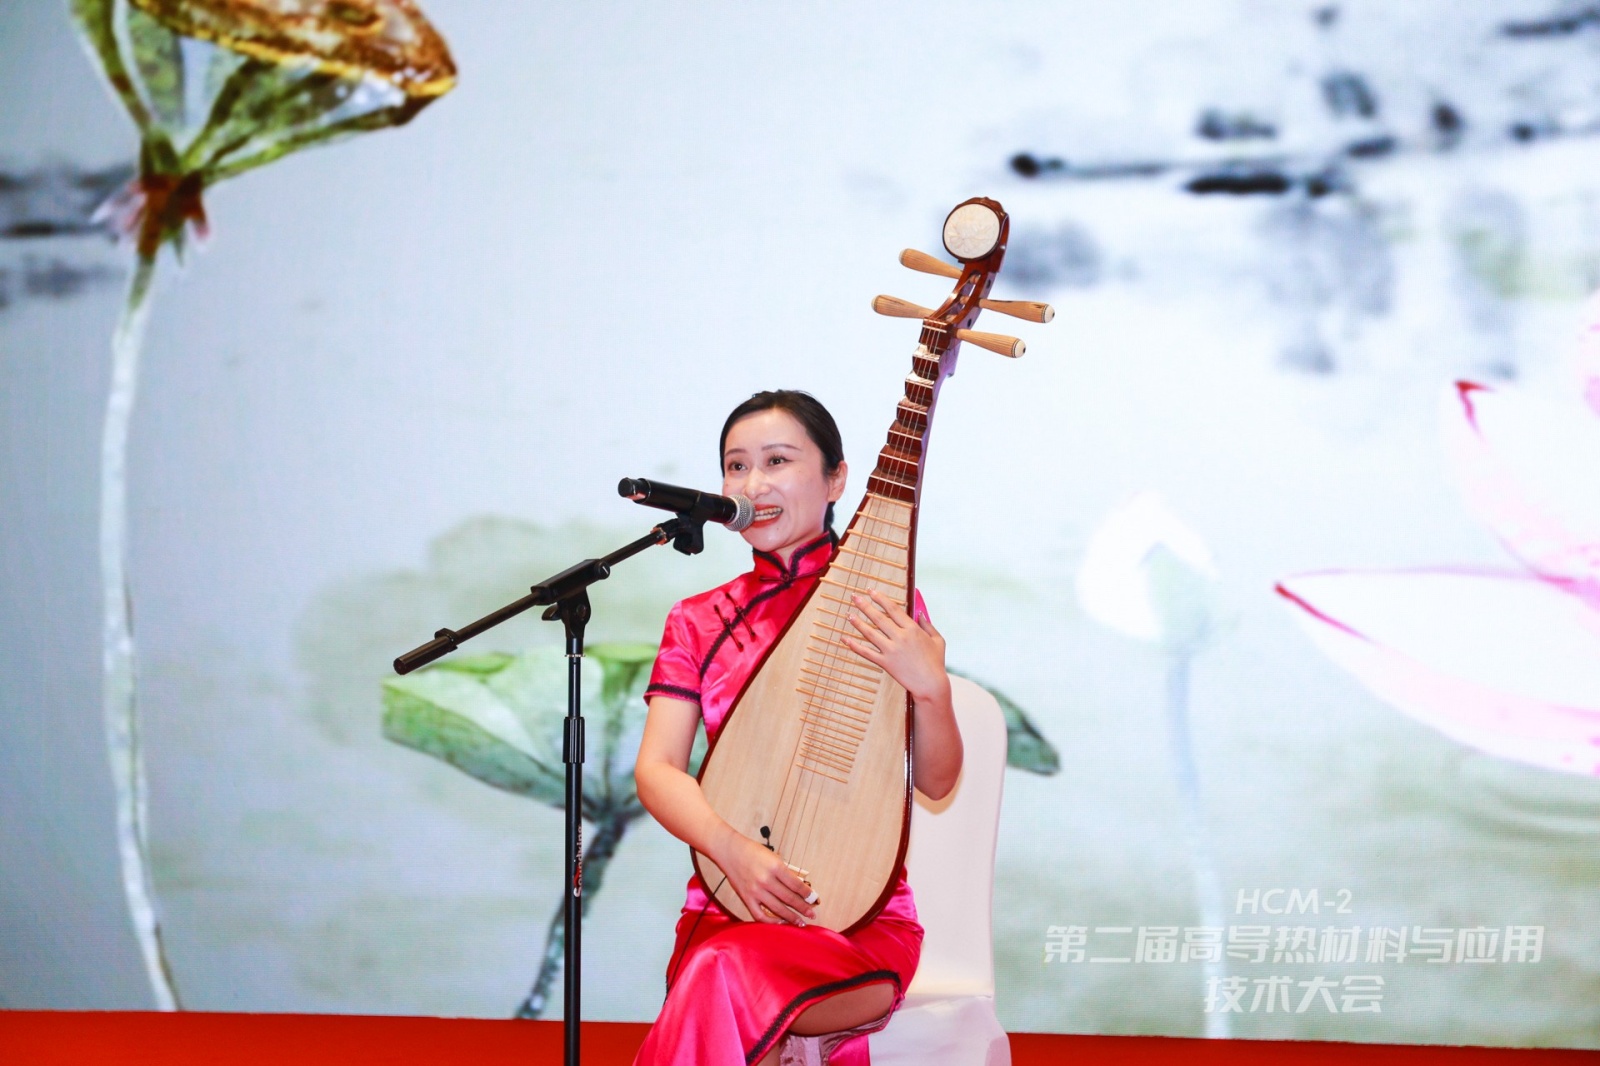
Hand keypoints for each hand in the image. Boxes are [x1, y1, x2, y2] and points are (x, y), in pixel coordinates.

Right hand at [713, 830, 816, 925]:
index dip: (808, 894)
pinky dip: (771, 922)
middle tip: (812, 914)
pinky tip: (780, 923)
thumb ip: (785, 872)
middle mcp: (766, 880)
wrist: (730, 851)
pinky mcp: (746, 898)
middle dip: (803, 908)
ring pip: (777, 909)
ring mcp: (755, 891)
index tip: (815, 899)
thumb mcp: (773, 857)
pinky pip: (760, 915)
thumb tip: (799, 887)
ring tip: (801, 922)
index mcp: (775, 867)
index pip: (796, 884)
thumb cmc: (752, 851)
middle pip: (789, 898)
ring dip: (791, 917)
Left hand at [841, 589, 950, 704]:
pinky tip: (845, 639)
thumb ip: (928, 625)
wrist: (930, 684)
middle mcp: (900, 638)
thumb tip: (919, 612)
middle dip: (865, 605)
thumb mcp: (937, 640)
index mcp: (913, 629)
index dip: (881, 598)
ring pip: (870, 633)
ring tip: (848, 614)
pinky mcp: (885, 663)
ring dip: (858, 622)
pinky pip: (866, 653)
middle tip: (854, 597)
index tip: (871, 591)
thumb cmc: (936, 662)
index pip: (893, 609)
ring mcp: (891, 651)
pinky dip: (854, 646)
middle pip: (878, 618)